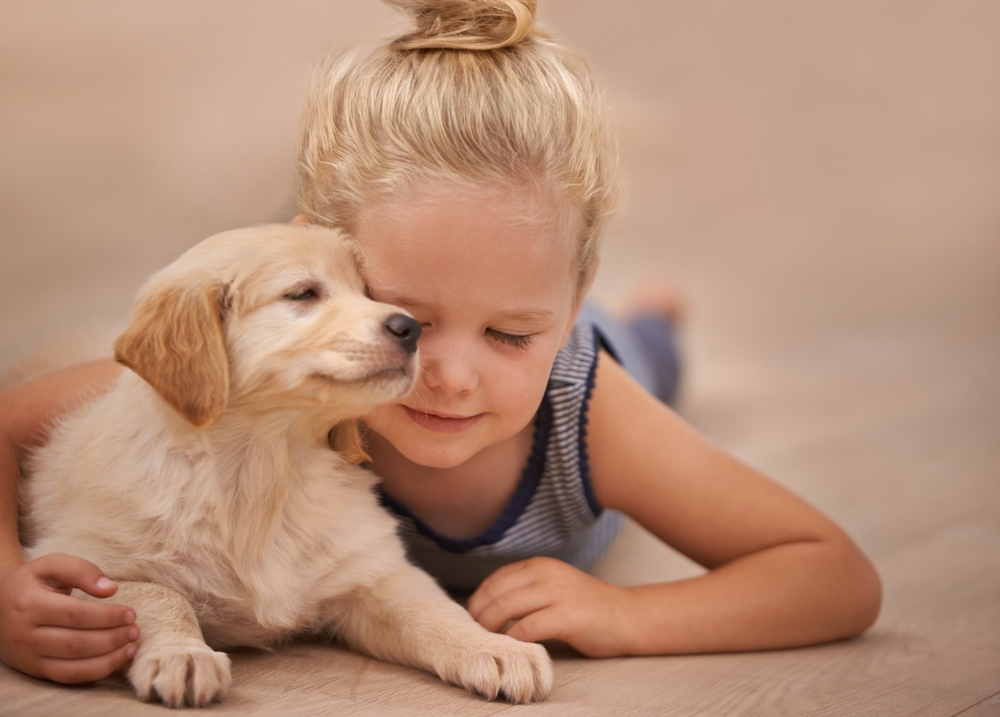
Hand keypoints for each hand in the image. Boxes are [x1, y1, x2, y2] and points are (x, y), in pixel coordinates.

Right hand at [0, 553, 138, 682]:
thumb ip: (81, 570)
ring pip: (72, 666)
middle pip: (75, 643)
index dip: (106, 616)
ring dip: (108, 659)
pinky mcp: (35, 669)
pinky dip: (95, 673)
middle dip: (112, 639)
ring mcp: (29, 656)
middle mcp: (26, 634)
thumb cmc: (33, 581)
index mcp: (29, 603)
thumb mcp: (51, 564)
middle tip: (135, 630)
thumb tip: (110, 588)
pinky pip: (67, 678)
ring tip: (132, 647)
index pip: (74, 615)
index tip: (131, 613)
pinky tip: (116, 660)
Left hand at [467, 557, 634, 656]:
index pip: (496, 579)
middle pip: (496, 593)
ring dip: (490, 627)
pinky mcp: (567, 615)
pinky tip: (511, 648)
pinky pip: (527, 628)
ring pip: (507, 607)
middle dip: (479, 615)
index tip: (473, 619)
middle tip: (473, 635)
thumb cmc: (589, 607)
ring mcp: (557, 592)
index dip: (479, 600)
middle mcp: (546, 574)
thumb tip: (490, 607)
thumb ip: (527, 591)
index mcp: (540, 565)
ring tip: (486, 642)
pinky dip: (513, 639)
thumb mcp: (555, 587)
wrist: (628, 616)